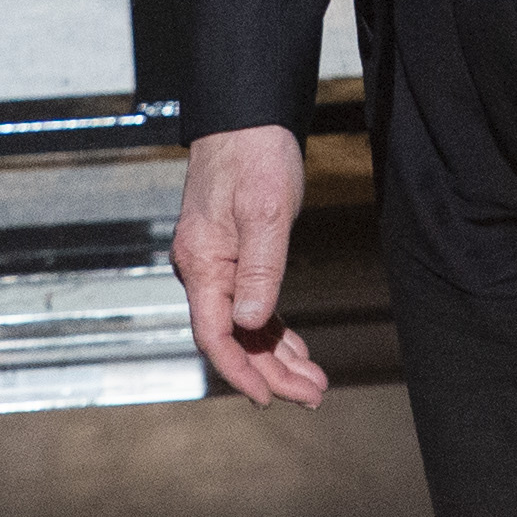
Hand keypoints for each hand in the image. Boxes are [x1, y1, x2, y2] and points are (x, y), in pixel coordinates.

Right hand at [170, 126, 328, 406]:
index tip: (270, 398)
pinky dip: (273, 330)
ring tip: (314, 381)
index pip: (215, 335)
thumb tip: (250, 323)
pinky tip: (295, 348)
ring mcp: (217, 265)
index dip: (240, 371)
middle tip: (314, 394)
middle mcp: (203, 269)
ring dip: (277, 356)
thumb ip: (260, 270)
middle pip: (233, 338)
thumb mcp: (265, 212)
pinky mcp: (233, 256)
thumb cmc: (254, 157)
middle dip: (272, 371)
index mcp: (203, 263)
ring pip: (244, 326)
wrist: (247, 118)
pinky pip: (249, 305)